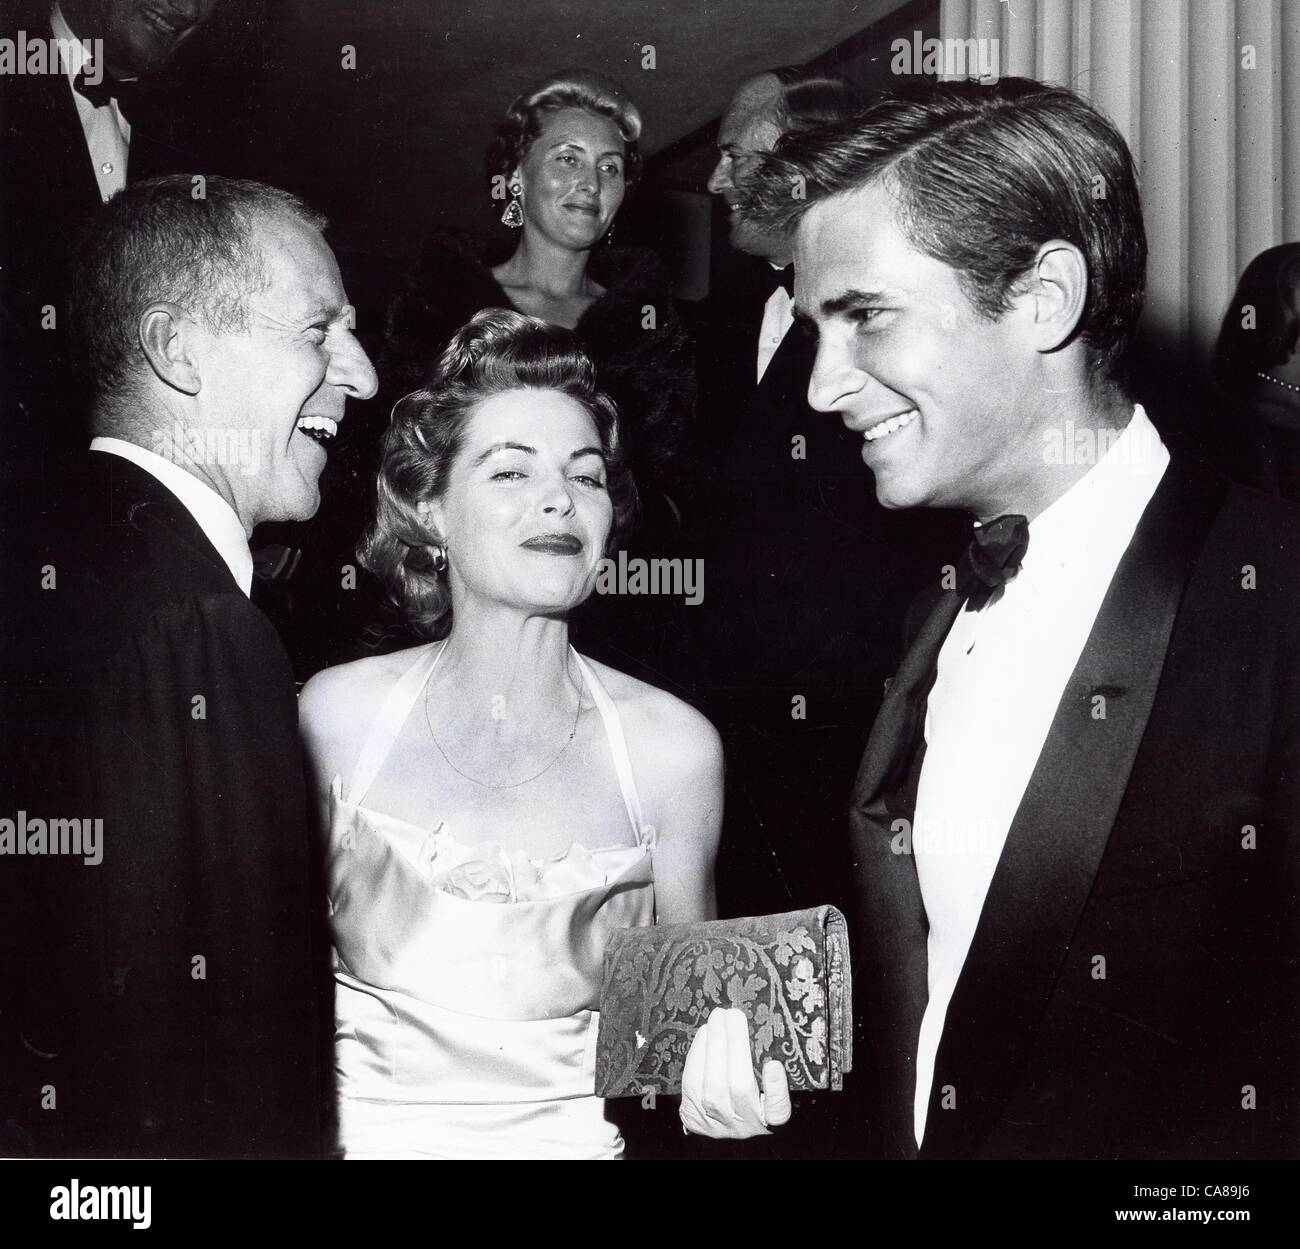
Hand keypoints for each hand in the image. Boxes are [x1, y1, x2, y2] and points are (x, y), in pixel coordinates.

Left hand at [679, 1007, 792, 1137]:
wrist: (725, 1129)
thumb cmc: (754, 1102)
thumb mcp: (772, 1095)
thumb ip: (773, 1078)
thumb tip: (768, 1049)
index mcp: (772, 1122)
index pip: (778, 1113)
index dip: (776, 1090)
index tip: (773, 1064)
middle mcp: (745, 1128)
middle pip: (739, 1088)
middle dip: (734, 1045)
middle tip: (733, 1014)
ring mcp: (716, 1125)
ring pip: (711, 1086)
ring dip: (712, 1045)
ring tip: (717, 1019)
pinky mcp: (694, 1119)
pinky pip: (691, 1085)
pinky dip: (696, 1054)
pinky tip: (704, 1034)